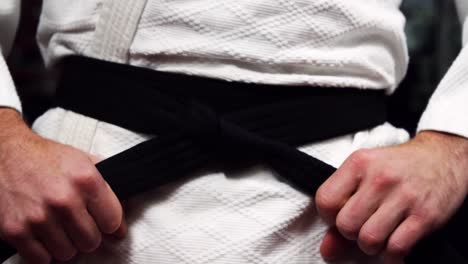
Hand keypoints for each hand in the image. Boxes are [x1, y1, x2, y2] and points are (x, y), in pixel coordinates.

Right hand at [0, 109, 125, 263]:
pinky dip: (45, 253)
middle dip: (89, 235)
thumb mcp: (83, 160)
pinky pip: (41, 260)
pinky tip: (45, 237)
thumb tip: (128, 207)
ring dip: (67, 245)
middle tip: (81, 226)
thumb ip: (107, 183)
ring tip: (61, 229)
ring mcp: (38, 217)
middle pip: (92, 242)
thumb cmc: (47, 158)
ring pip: (68, 254)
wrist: (7, 153)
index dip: (110, 224)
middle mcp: (64, 199)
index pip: (113, 221)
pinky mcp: (16, 230)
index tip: (105, 224)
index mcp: (86, 180)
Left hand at [316, 131, 467, 262]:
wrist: (441, 157)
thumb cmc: (398, 166)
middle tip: (362, 225)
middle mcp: (379, 178)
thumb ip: (341, 208)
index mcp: (358, 163)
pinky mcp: (425, 215)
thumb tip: (327, 248)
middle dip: (351, 234)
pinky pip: (396, 248)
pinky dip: (392, 253)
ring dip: (371, 246)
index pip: (325, 200)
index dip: (328, 216)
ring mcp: (404, 196)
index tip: (339, 216)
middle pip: (346, 225)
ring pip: (369, 240)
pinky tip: (395, 240)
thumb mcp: (364, 174)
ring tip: (379, 234)